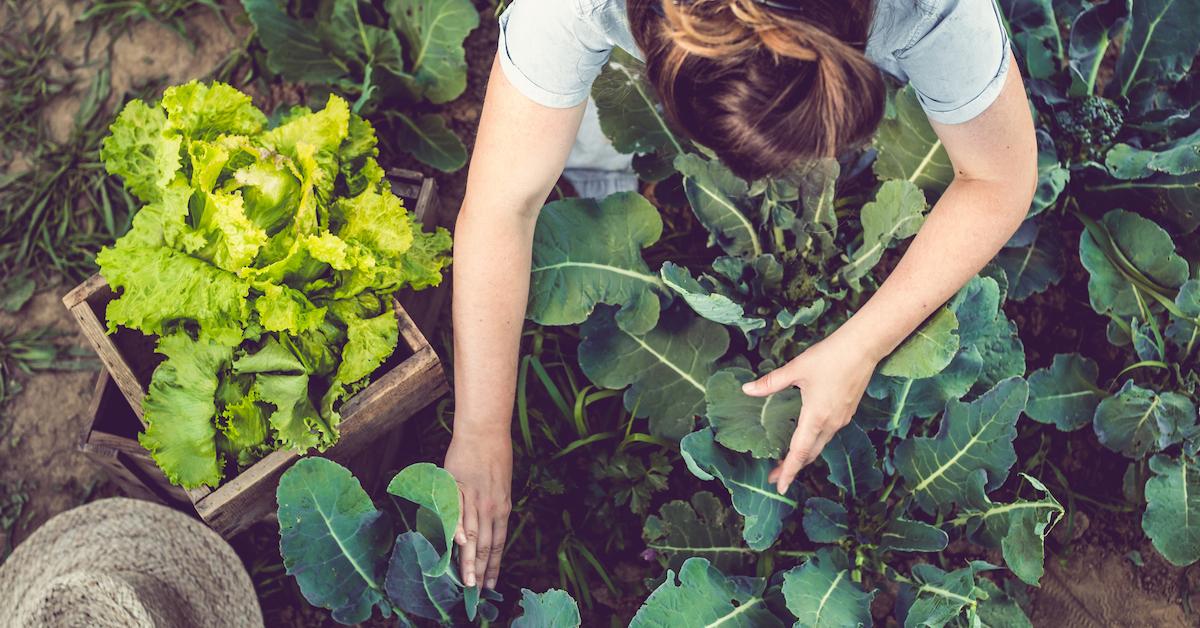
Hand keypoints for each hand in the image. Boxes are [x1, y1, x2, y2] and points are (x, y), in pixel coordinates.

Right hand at [444, 428, 512, 590]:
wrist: (484, 430)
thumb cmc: (494, 455)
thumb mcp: (501, 484)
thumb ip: (495, 506)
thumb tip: (489, 527)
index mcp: (502, 507)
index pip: (499, 543)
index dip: (495, 565)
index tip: (491, 583)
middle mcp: (491, 506)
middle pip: (486, 545)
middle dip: (481, 571)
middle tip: (477, 592)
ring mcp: (475, 497)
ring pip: (472, 534)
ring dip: (469, 560)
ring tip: (466, 581)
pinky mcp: (458, 487)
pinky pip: (456, 512)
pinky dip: (456, 529)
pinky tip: (456, 545)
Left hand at [742, 329, 880, 494]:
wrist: (863, 347)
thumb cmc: (830, 357)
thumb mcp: (796, 369)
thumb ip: (771, 383)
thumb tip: (746, 389)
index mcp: (816, 417)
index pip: (799, 452)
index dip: (788, 471)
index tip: (779, 486)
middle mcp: (831, 423)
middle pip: (810, 454)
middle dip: (793, 467)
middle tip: (775, 477)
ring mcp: (841, 419)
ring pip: (820, 445)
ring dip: (804, 455)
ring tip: (787, 460)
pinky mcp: (847, 412)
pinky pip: (828, 434)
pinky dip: (815, 442)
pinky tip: (806, 437)